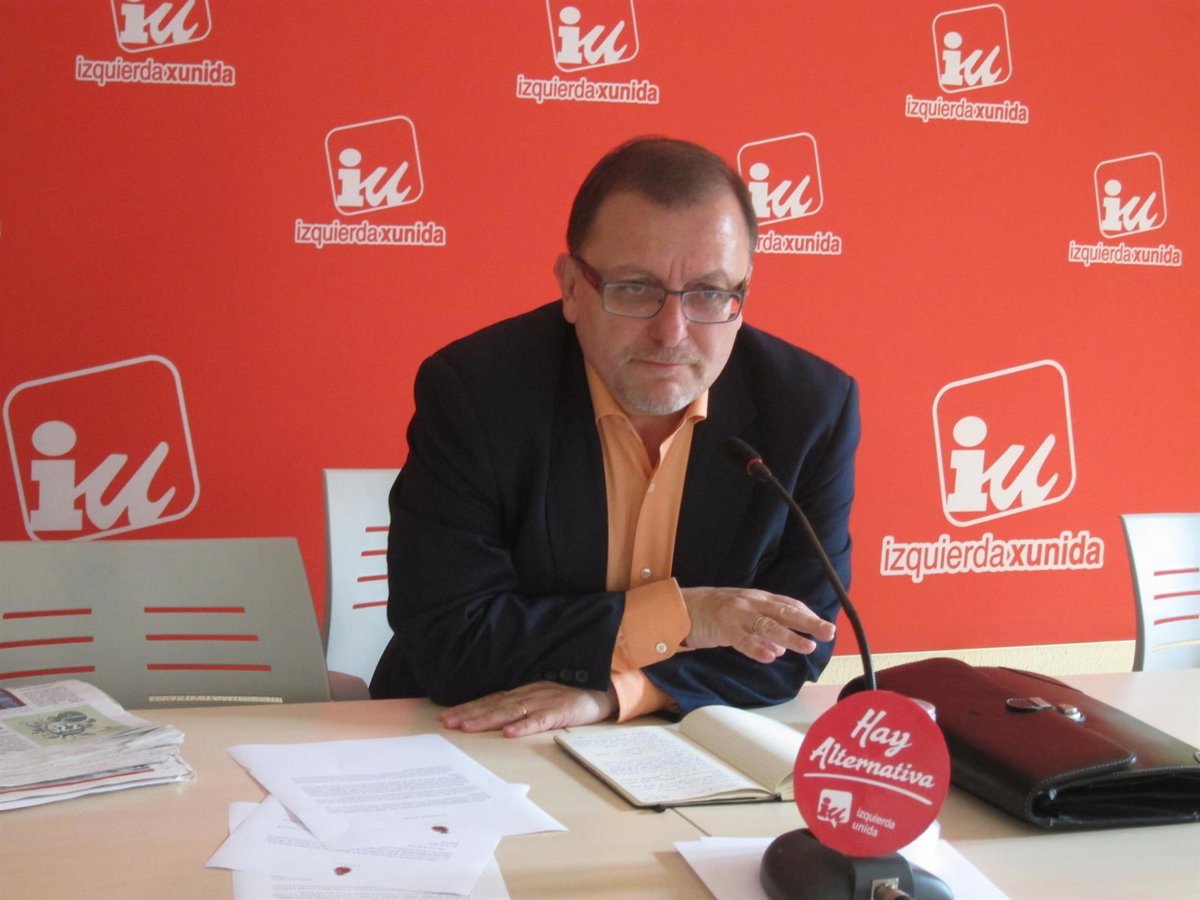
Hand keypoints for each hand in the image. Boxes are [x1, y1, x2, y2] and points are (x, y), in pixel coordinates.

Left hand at [440, 681, 617, 737]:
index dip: (470, 708)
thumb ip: (523, 706)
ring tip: (468, 727)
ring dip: (488, 719)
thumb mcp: (544, 698)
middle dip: (470, 714)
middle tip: (448, 723)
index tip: (448, 717)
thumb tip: (497, 720)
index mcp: (526, 692)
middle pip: (495, 704)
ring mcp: (546, 701)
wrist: (607, 689)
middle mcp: (531, 693)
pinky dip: (524, 726)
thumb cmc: (573, 696)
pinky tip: (510, 733)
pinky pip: (541, 720)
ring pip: (512, 711)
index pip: (492, 700)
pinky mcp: (562, 711)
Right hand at [680, 587, 835, 664]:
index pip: (788, 605)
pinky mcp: (723, 627)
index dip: (807, 615)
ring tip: (808, 647)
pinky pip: (742, 639)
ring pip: (768, 626)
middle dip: (809, 622)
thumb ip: (763, 631)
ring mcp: (737, 614)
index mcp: (757, 599)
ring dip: (790, 636)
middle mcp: (751, 603)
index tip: (824, 626)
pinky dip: (756, 648)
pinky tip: (770, 657)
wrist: (682, 606)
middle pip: (784, 612)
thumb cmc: (715, 612)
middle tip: (829, 632)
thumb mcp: (743, 616)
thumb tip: (783, 648)